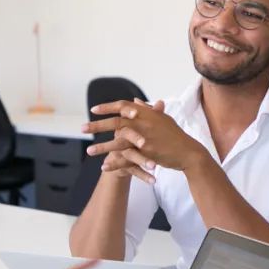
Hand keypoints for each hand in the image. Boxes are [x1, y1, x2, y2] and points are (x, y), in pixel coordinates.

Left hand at [84, 99, 207, 174]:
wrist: (187, 151)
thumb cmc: (174, 134)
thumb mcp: (162, 118)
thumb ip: (148, 109)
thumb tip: (135, 101)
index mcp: (146, 113)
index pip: (122, 106)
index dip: (107, 107)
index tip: (93, 110)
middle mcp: (143, 123)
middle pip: (116, 122)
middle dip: (97, 125)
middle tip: (82, 128)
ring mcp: (144, 138)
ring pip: (118, 142)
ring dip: (102, 147)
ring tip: (88, 151)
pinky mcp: (146, 153)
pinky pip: (126, 159)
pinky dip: (115, 163)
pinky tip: (104, 168)